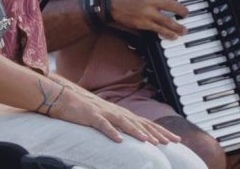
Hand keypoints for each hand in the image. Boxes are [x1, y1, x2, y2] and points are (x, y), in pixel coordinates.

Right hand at [48, 85, 179, 144]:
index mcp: (121, 114)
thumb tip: (131, 137)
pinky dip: (111, 132)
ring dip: (137, 132)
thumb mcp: (105, 118)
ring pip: (124, 123)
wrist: (64, 98)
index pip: (145, 123)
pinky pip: (102, 125)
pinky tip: (119, 140)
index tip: (175, 140)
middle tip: (172, 142)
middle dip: (157, 133)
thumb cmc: (84, 110)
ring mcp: (104, 113)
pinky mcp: (91, 116)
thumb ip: (118, 125)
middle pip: (140, 123)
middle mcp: (116, 112)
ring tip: (149, 142)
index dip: (161, 131)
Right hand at [109, 0, 188, 38]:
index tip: (177, 2)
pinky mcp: (144, 23)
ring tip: (184, 30)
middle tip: (186, 15)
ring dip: (179, 27)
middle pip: (175, 7)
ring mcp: (149, 13)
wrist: (110, 1)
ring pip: (169, 21)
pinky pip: (159, 29)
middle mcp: (153, 0)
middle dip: (183, 12)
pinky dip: (168, 34)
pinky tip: (173, 36)